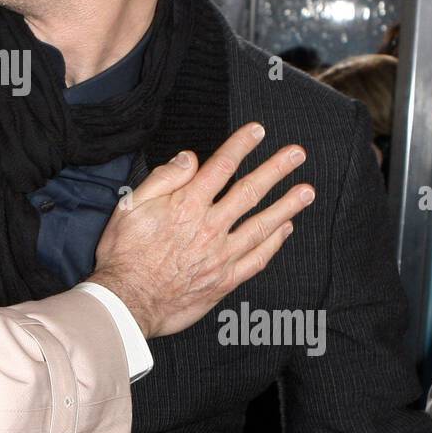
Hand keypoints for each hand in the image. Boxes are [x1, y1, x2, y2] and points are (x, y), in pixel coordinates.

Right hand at [89, 122, 314, 338]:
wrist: (126, 301)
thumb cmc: (124, 254)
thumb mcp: (131, 206)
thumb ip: (163, 179)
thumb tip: (189, 158)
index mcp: (186, 205)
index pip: (221, 167)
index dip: (241, 145)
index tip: (258, 130)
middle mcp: (209, 227)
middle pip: (250, 191)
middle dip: (276, 169)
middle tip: (297, 154)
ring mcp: (221, 255)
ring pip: (262, 224)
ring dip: (287, 205)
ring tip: (307, 191)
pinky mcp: (224, 280)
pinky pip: (257, 259)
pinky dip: (274, 243)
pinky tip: (286, 230)